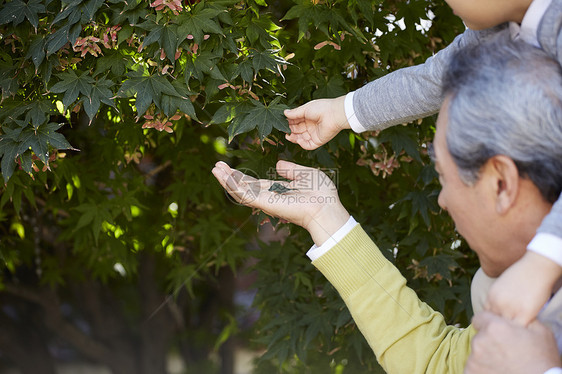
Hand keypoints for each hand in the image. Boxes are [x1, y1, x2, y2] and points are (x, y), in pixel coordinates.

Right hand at [211, 160, 349, 245]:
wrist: (326, 207)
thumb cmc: (322, 194)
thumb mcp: (305, 174)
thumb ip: (290, 169)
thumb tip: (278, 165)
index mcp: (277, 191)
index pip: (254, 184)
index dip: (240, 176)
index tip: (228, 167)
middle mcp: (269, 197)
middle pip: (243, 187)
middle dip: (229, 177)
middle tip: (215, 167)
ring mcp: (266, 201)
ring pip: (240, 192)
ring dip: (226, 181)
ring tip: (214, 169)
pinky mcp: (265, 204)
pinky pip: (245, 195)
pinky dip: (233, 186)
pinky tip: (224, 177)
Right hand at [284, 96, 350, 149]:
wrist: (334, 114)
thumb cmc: (321, 108)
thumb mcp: (305, 109)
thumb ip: (295, 113)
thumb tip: (285, 113)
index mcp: (308, 117)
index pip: (296, 121)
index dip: (289, 122)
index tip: (282, 122)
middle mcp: (311, 126)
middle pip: (297, 131)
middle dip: (290, 131)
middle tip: (284, 130)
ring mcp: (314, 134)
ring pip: (301, 139)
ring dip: (294, 138)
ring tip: (288, 136)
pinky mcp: (318, 141)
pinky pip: (308, 146)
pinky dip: (302, 144)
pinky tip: (299, 140)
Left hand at [465, 311, 560, 373]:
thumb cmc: (542, 360)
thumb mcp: (540, 332)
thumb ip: (521, 318)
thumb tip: (514, 314)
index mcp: (494, 327)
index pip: (479, 318)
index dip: (488, 324)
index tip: (496, 332)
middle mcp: (480, 341)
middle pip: (479, 336)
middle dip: (489, 341)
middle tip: (504, 351)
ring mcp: (474, 359)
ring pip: (476, 353)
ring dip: (485, 356)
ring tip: (503, 363)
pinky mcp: (471, 372)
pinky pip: (473, 367)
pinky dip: (482, 369)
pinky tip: (496, 371)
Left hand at [485, 251, 561, 324]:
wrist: (535, 267)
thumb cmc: (521, 275)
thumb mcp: (501, 286)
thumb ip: (497, 298)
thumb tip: (496, 311)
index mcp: (490, 297)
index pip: (485, 317)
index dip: (493, 322)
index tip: (499, 325)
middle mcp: (497, 304)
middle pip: (494, 324)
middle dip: (500, 328)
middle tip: (507, 331)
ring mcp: (510, 309)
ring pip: (506, 328)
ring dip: (510, 331)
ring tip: (516, 332)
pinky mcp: (524, 314)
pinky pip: (520, 329)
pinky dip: (522, 331)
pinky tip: (525, 329)